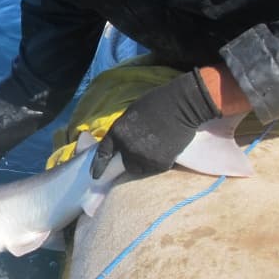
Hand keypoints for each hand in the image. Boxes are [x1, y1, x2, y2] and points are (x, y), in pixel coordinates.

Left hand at [90, 69, 220, 176]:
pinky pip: (154, 168)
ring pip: (138, 168)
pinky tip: (166, 150)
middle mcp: (128, 147)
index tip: (95, 175)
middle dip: (129, 159)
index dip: (99, 165)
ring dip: (143, 163)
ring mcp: (143, 157)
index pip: (104, 152)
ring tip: (155, 149)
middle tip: (142, 150)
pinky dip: (158, 162)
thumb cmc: (158, 103)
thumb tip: (122, 141)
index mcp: (118, 132)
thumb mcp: (132, 113)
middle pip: (123, 163)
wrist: (183, 106)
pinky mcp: (159, 164)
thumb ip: (124, 130)